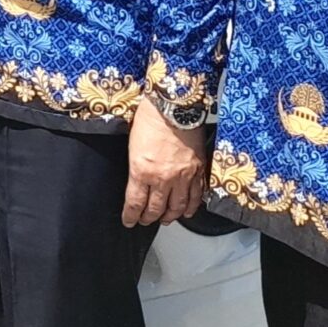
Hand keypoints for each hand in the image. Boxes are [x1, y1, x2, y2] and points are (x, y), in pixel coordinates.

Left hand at [121, 97, 207, 227]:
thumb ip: (136, 167)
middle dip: (148, 218)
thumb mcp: (132, 144)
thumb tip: (137, 180)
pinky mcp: (198, 170)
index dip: (131, 216)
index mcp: (141, 170)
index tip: (129, 221)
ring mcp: (183, 176)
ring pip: (177, 207)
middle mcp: (163, 178)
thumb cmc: (150, 118)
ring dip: (170, 216)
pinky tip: (187, 211)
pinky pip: (195, 196)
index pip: (135, 202)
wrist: (174, 105)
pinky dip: (191, 207)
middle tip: (145, 221)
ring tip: (165, 220)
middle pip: (155, 208)